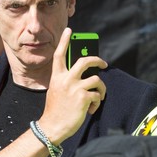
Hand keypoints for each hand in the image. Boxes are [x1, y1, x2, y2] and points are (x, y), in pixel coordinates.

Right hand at [39, 28, 107, 144]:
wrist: (52, 126)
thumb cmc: (55, 109)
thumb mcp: (56, 90)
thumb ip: (66, 80)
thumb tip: (83, 75)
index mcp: (57, 76)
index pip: (60, 54)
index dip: (64, 41)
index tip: (69, 31)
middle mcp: (65, 79)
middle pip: (85, 61)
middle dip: (97, 60)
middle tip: (103, 64)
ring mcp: (74, 88)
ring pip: (96, 79)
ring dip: (101, 88)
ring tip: (98, 96)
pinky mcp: (83, 98)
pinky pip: (97, 95)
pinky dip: (97, 102)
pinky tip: (90, 109)